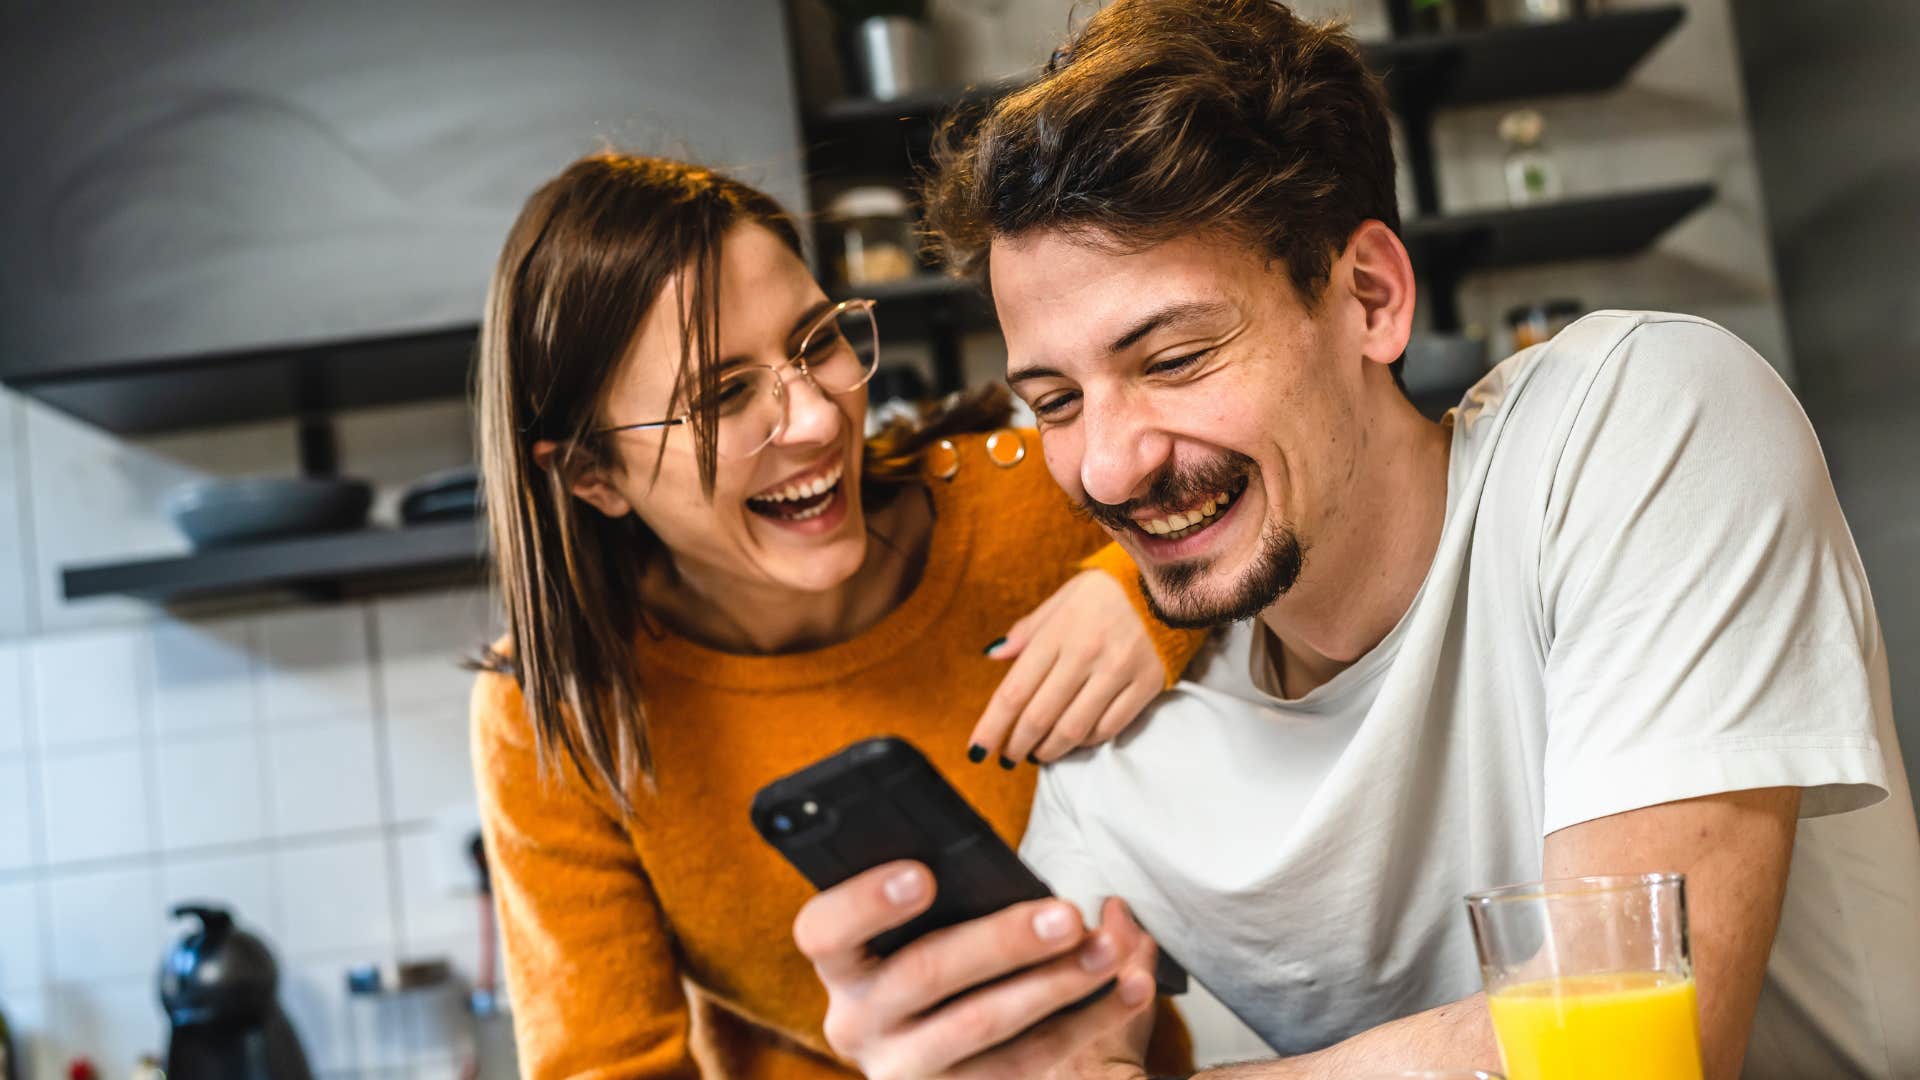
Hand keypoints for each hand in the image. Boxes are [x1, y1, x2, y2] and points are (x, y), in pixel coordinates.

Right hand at [793, 860, 1159, 1079]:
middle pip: (922, 974)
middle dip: (1002, 942)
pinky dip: (1085, 1022)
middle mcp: (858, 1021)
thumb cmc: (942, 954)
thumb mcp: (929, 923)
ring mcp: (905, 1068)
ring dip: (1055, 984)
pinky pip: (1025, 1062)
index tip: (923, 875)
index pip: (823, 931)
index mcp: (841, 962)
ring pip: (980, 1024)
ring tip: (1108, 950)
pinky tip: (1128, 989)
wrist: (949, 1050)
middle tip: (1066, 916)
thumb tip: (1034, 868)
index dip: (866, 902)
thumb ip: (955, 889)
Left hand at [972, 570, 1163, 765]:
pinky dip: (1087, 742)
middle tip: (1009, 757)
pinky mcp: (1147, 684)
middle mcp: (1086, 653)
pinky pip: (1110, 727)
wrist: (1171, 580)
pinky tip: (1076, 741)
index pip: (1015, 691)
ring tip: (1039, 754)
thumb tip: (993, 655)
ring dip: (1050, 750)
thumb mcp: (1063, 598)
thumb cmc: (1109, 589)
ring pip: (1074, 730)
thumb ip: (1028, 630)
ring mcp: (1119, 671)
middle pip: (1040, 716)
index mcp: (1059, 632)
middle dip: (1017, 745)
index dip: (992, 726)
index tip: (977, 750)